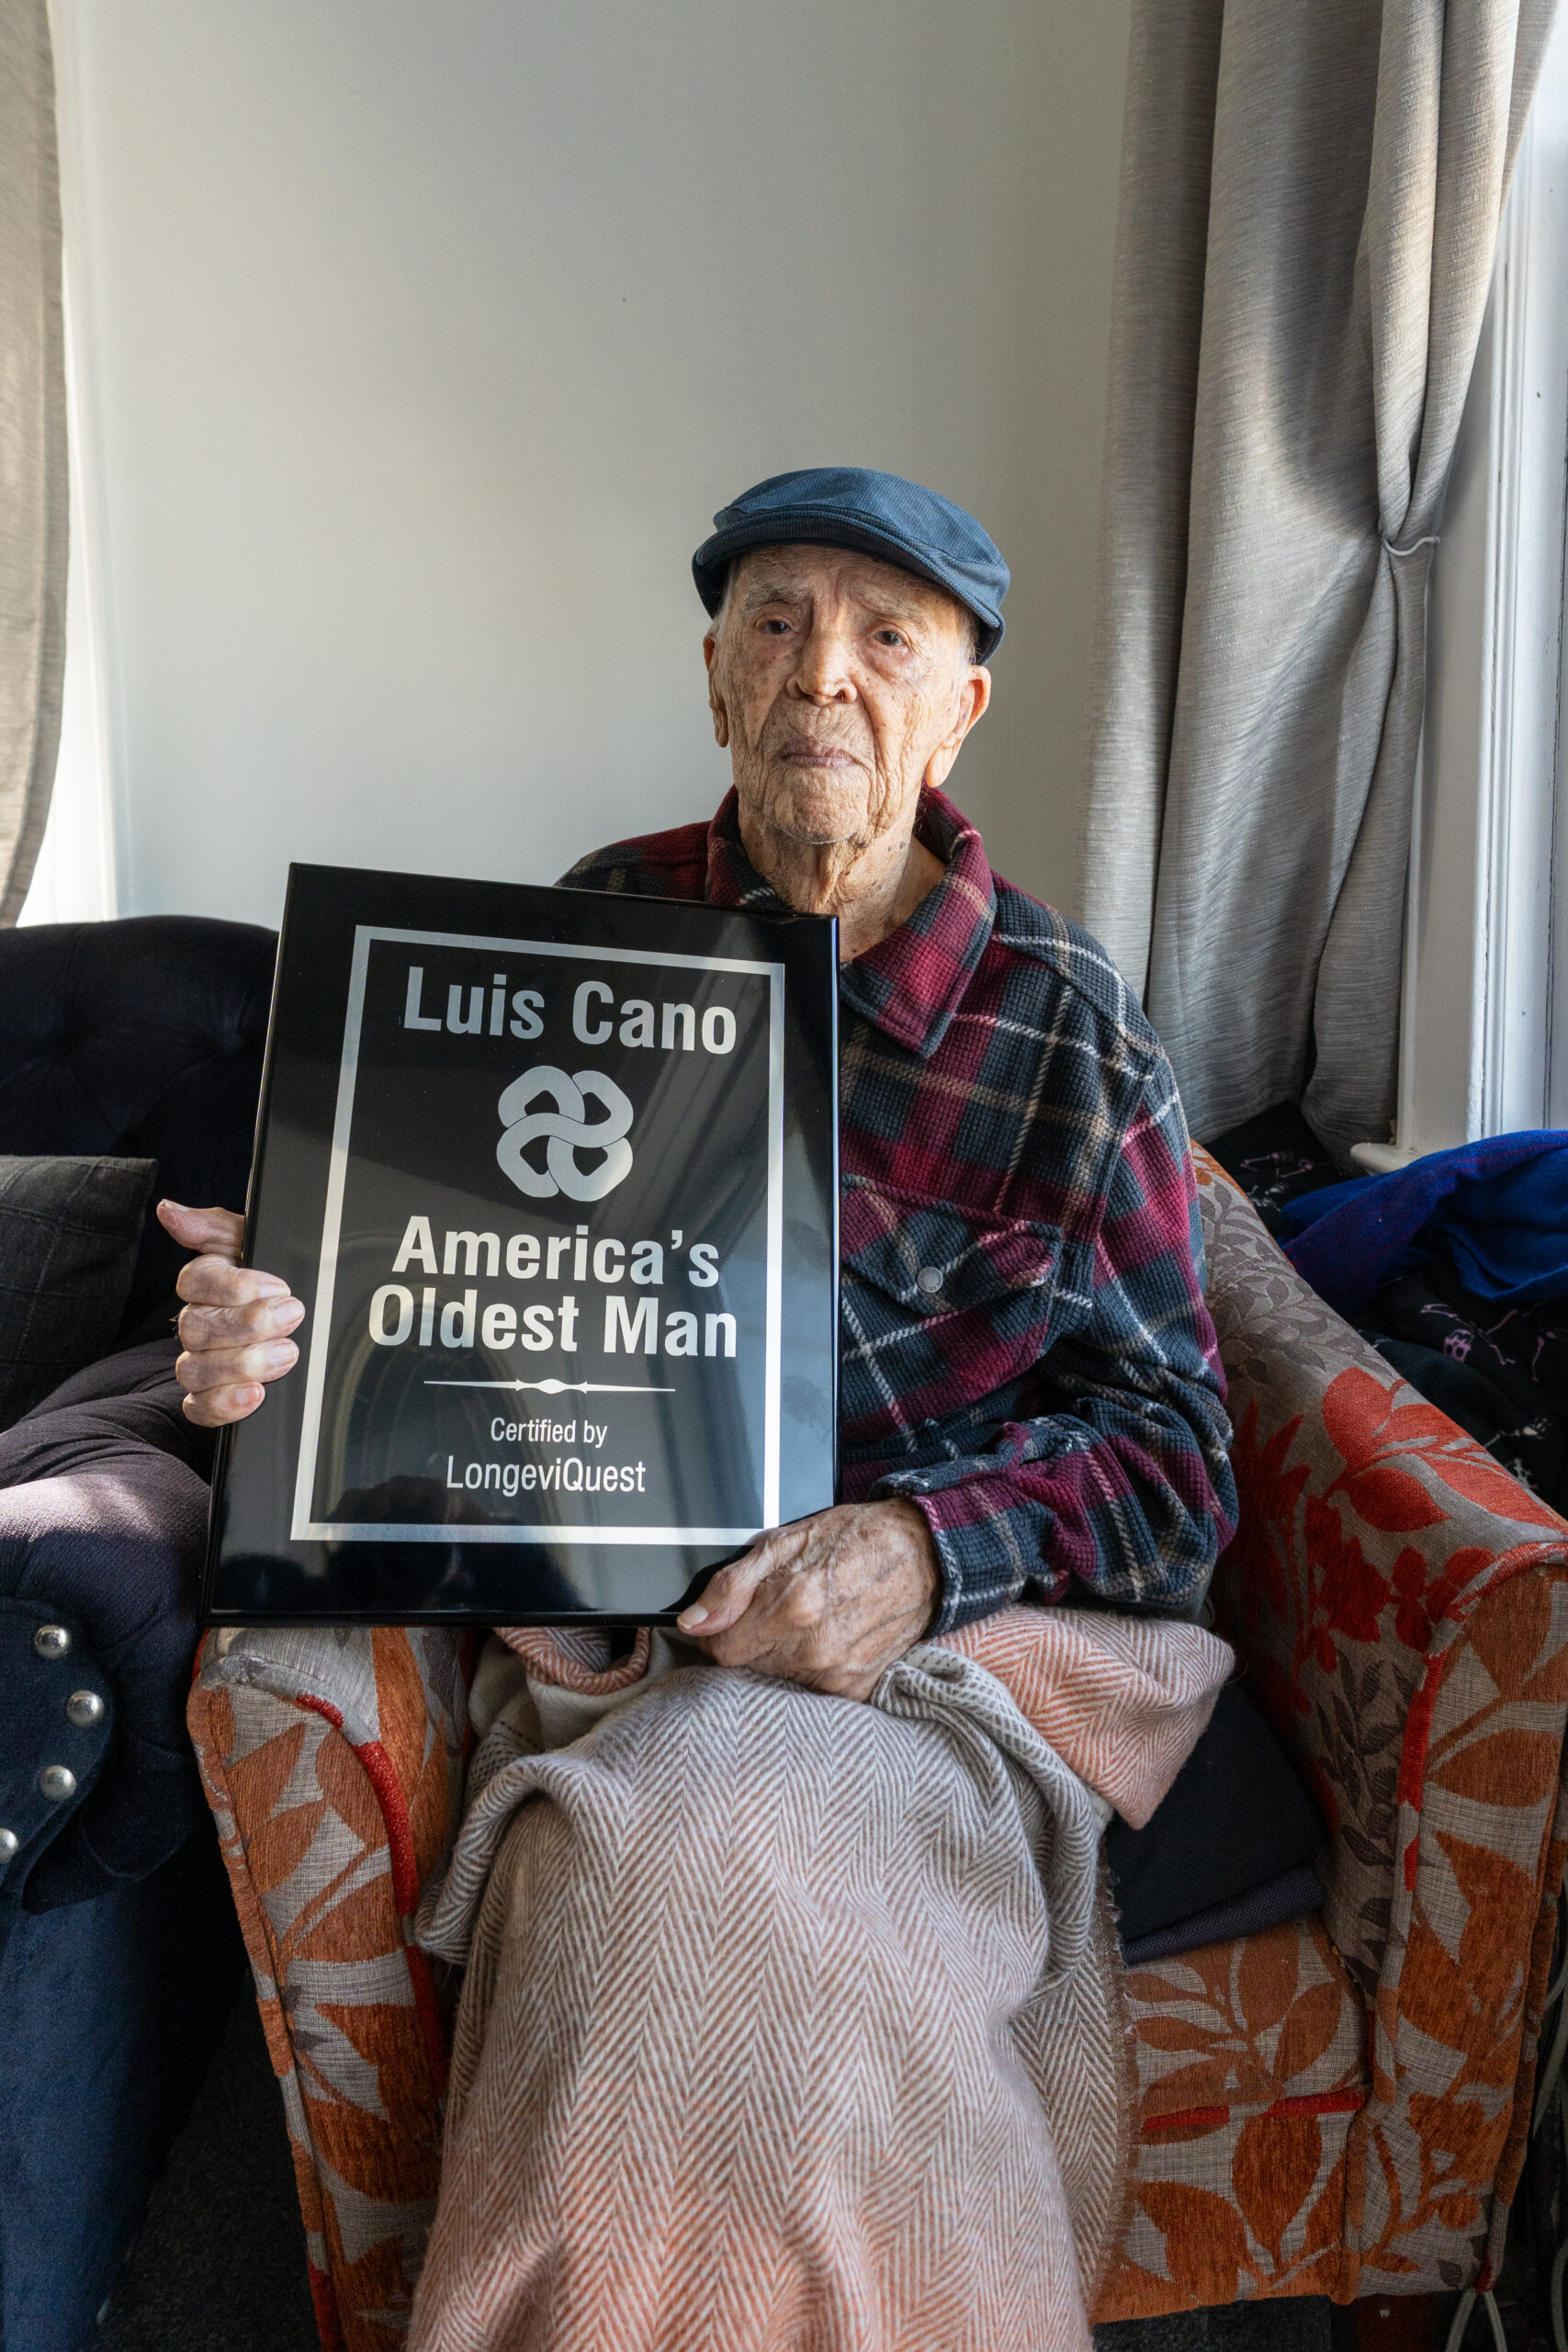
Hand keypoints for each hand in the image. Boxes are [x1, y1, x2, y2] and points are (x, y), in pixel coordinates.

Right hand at [156, 1201, 305, 1426]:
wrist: (311, 1322)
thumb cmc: (280, 1283)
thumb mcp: (259, 1248)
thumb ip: (218, 1228)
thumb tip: (171, 1211)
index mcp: (207, 1283)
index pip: (193, 1283)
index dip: (232, 1287)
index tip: (277, 1286)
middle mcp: (198, 1324)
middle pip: (195, 1328)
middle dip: (247, 1325)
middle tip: (290, 1316)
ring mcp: (201, 1363)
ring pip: (194, 1369)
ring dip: (242, 1364)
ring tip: (285, 1354)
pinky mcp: (210, 1398)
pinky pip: (198, 1408)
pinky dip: (224, 1404)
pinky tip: (254, 1395)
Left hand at [676, 1500, 939, 1700]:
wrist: (923, 1555)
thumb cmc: (852, 1539)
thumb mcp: (783, 1542)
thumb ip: (732, 1585)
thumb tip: (692, 1621)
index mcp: (791, 1607)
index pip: (721, 1649)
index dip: (717, 1632)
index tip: (727, 1618)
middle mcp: (814, 1647)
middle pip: (748, 1666)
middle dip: (751, 1639)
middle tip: (775, 1609)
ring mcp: (838, 1673)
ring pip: (778, 1678)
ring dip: (780, 1654)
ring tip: (805, 1619)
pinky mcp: (857, 1688)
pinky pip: (811, 1688)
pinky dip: (810, 1667)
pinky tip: (827, 1636)